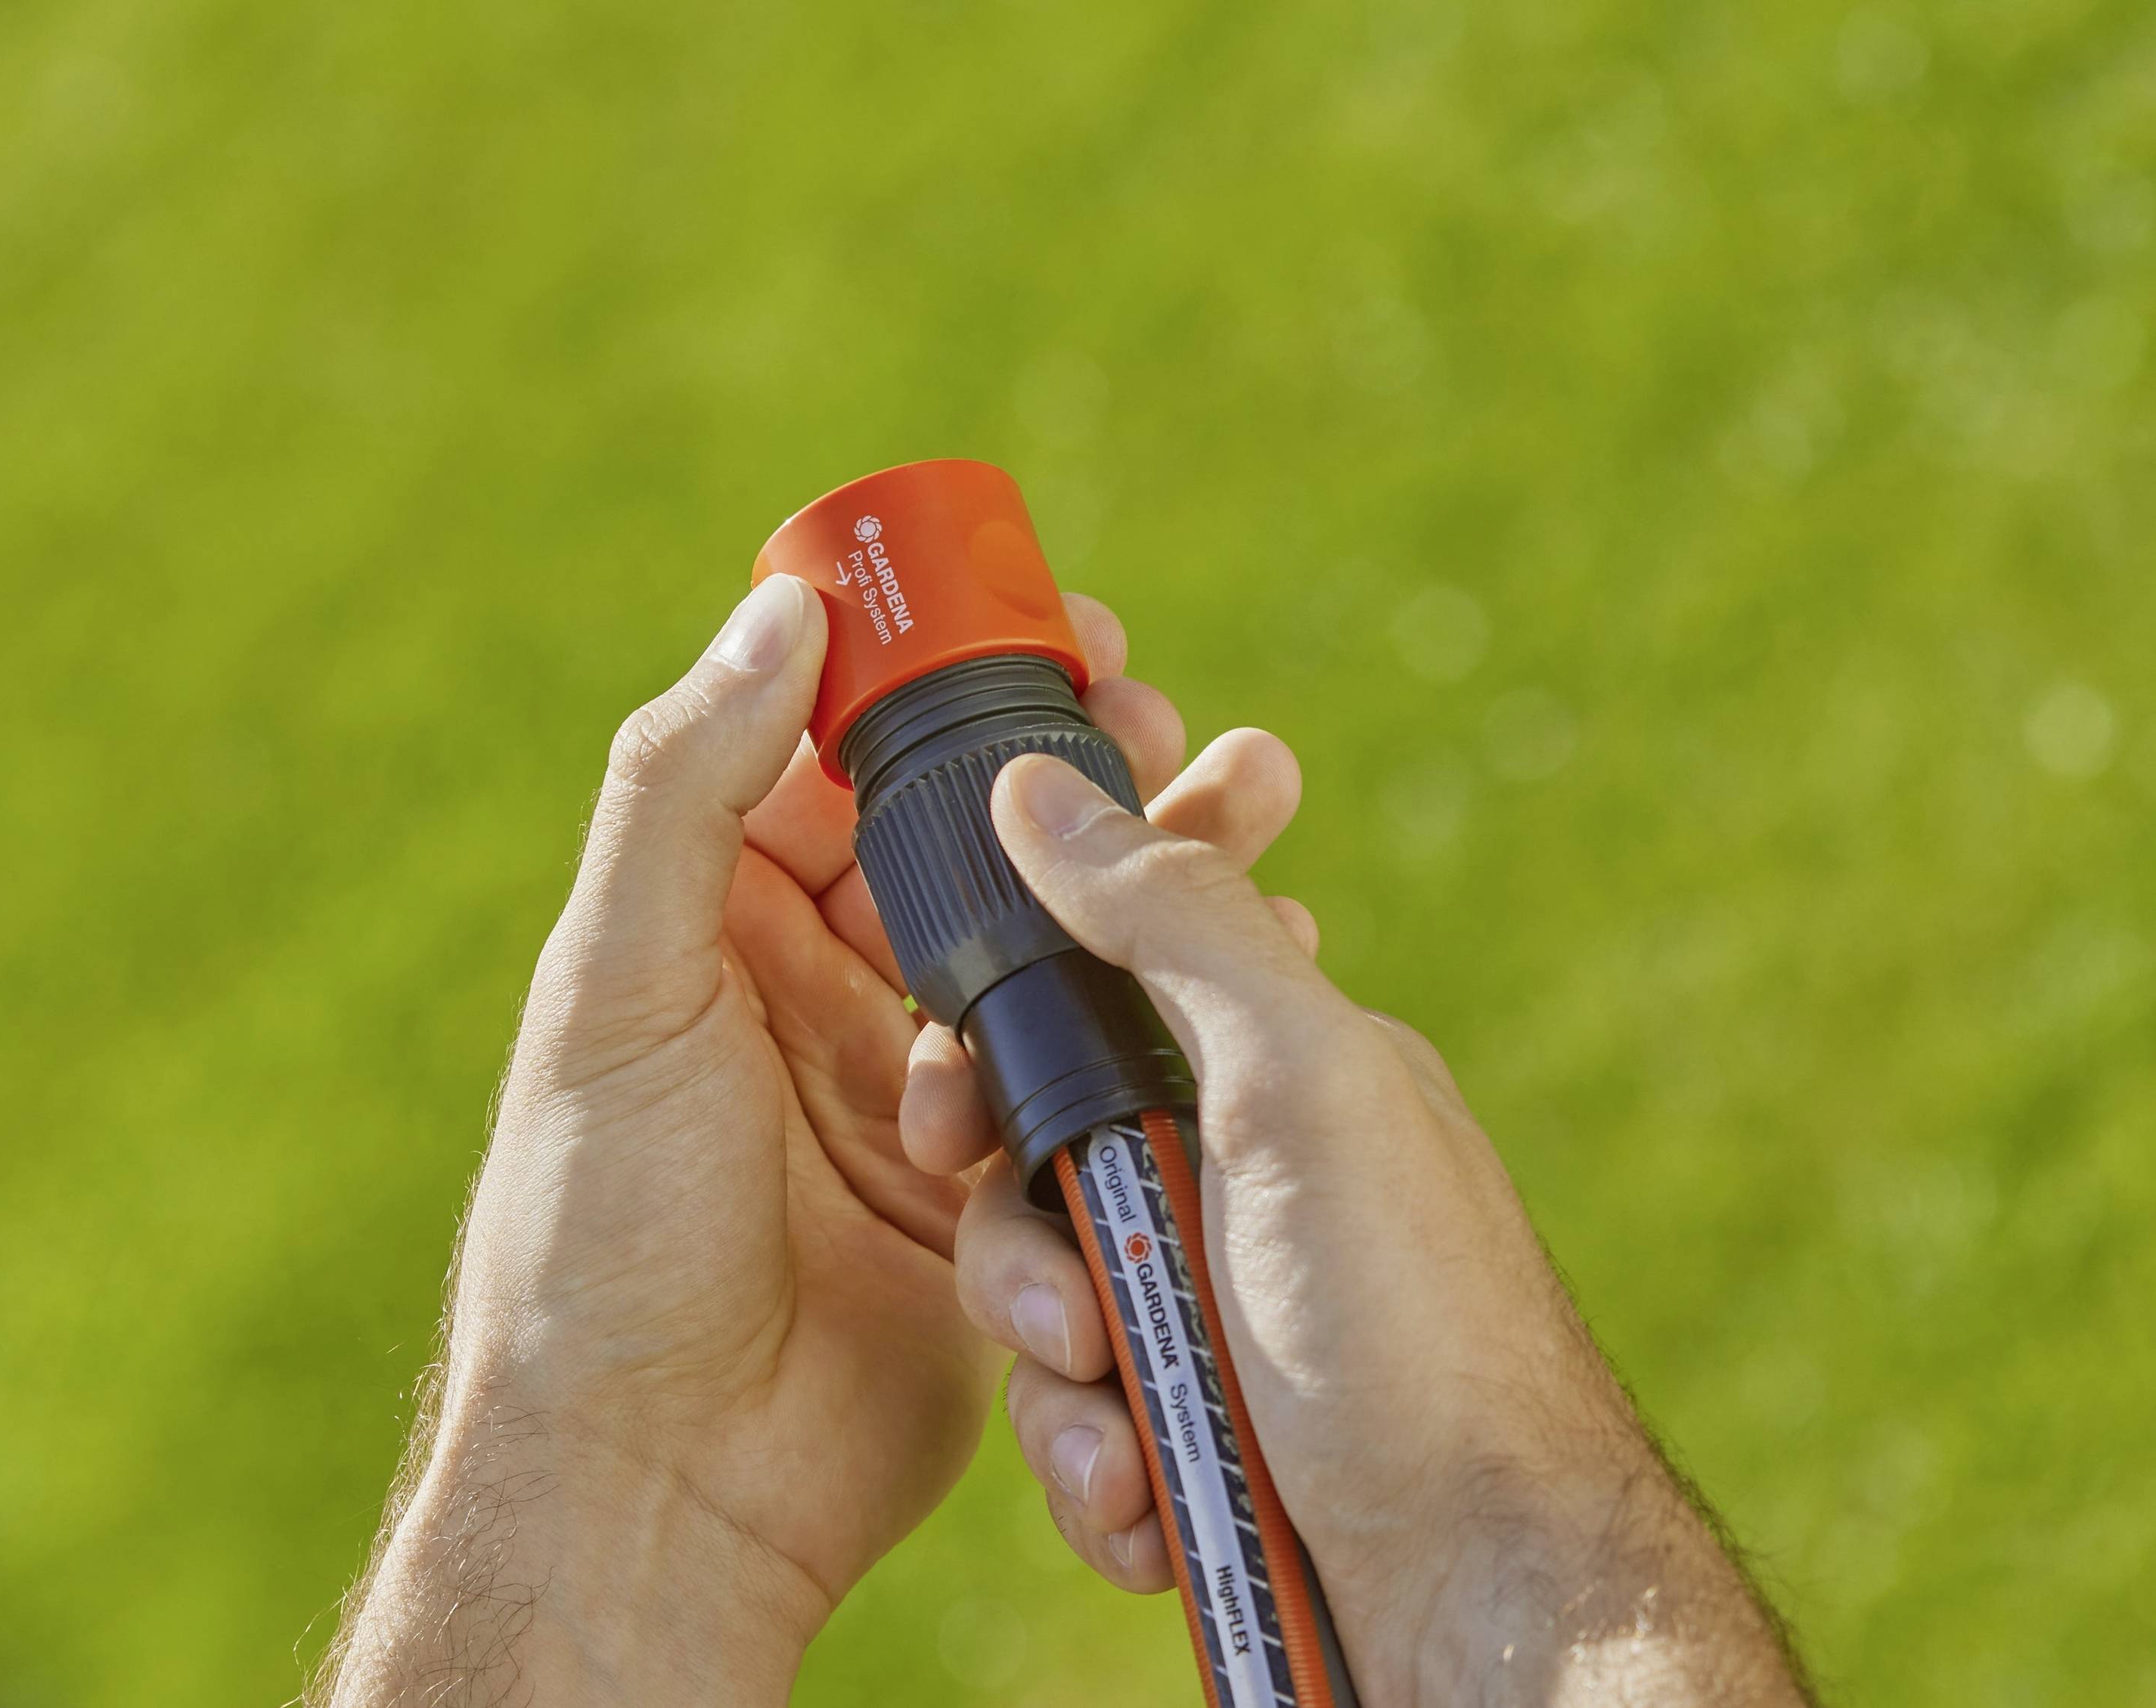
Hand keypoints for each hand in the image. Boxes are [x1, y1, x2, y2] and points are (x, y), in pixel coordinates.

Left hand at [319, 578, 1204, 1704]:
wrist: (663, 1482)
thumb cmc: (603, 1229)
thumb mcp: (620, 987)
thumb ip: (683, 792)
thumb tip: (779, 611)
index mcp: (724, 922)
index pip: (848, 757)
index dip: (947, 680)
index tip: (1055, 619)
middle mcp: (825, 990)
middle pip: (973, 844)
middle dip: (1076, 771)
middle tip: (1171, 715)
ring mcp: (915, 1090)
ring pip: (1048, 949)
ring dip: (1142, 877)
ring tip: (1251, 805)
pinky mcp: (987, 1191)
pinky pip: (1081, 1080)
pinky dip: (1155, 1022)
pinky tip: (1238, 965)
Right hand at [908, 756, 1812, 1705]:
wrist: (1480, 1595)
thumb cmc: (1411, 1324)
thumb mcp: (1298, 1078)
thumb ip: (1169, 919)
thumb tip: (1041, 782)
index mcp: (1271, 1066)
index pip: (1093, 986)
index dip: (1004, 1027)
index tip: (953, 1090)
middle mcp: (1239, 1175)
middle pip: (1035, 1159)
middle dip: (1021, 1244)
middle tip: (1065, 1306)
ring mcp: (1216, 1305)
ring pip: (1041, 1297)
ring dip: (1061, 1380)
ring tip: (1132, 1438)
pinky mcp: (1196, 1426)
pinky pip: (1078, 1416)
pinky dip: (1098, 1467)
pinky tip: (1152, 1508)